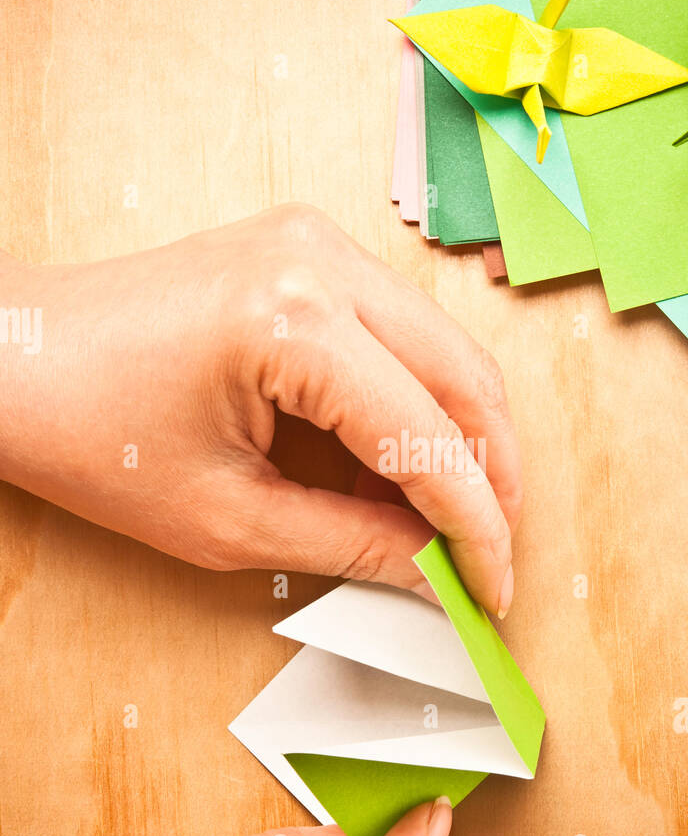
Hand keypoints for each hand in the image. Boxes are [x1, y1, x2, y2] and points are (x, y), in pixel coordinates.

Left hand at [0, 206, 520, 613]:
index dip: (476, 528)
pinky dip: (423, 400)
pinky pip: (405, 329)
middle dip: (493, 479)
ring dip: (465, 439)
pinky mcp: (309, 249)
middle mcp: (320, 262)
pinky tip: (409, 464)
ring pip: (449, 349)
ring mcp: (318, 244)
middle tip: (491, 557)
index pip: (430, 439)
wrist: (15, 356)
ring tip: (455, 520)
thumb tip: (439, 572)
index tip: (492, 591)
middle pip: (466, 379)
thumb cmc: (90, 433)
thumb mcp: (226, 519)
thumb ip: (351, 545)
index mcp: (293, 323)